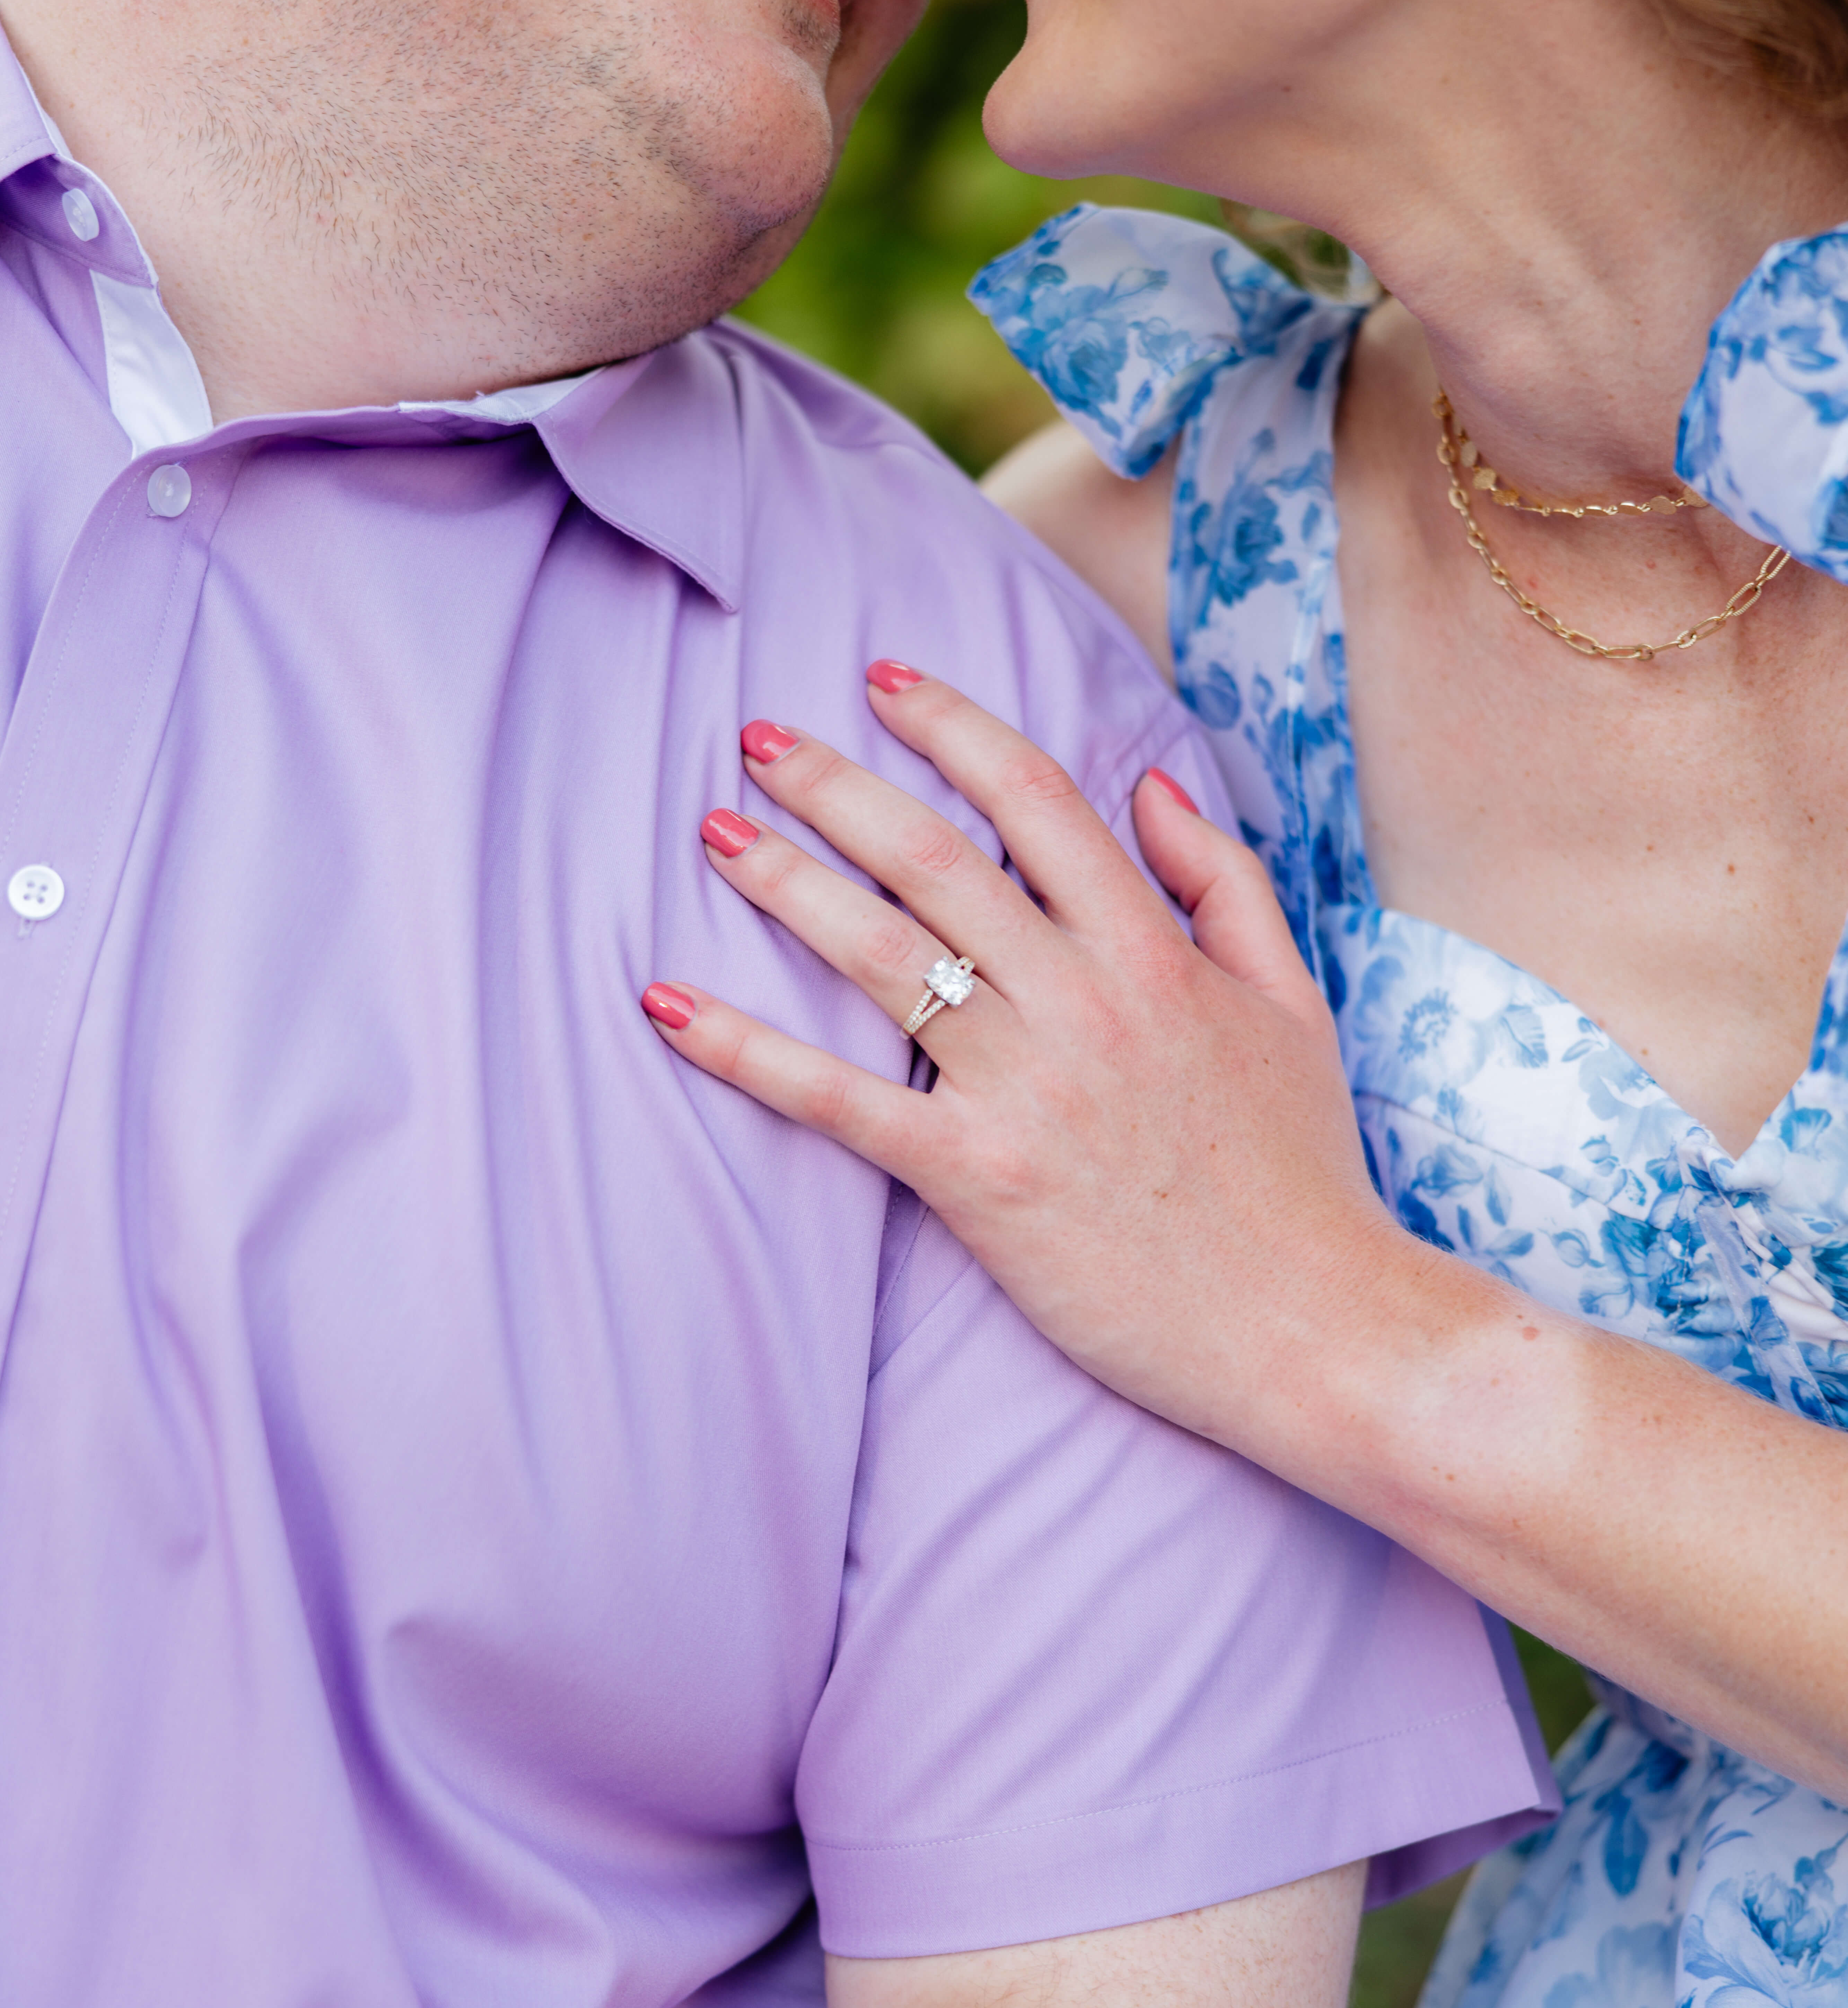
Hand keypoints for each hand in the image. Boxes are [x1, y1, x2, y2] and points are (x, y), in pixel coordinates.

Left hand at [643, 667, 1410, 1461]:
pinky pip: (839, 1101)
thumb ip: (1226, 885)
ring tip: (716, 832)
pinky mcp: (978, 1180)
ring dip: (784, 883)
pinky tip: (666, 1005)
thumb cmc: (1303, 1172)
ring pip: (878, 956)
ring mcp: (1025, 1090)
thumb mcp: (1294, 1005)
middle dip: (837, 785)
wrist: (1318, 1326)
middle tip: (759, 736)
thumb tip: (1153, 788)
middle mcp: (1083, 1003)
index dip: (953, 725)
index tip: (885, 681)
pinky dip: (744, 1050)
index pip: (1037, 798)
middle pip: (934, 859)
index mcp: (1155, 953)